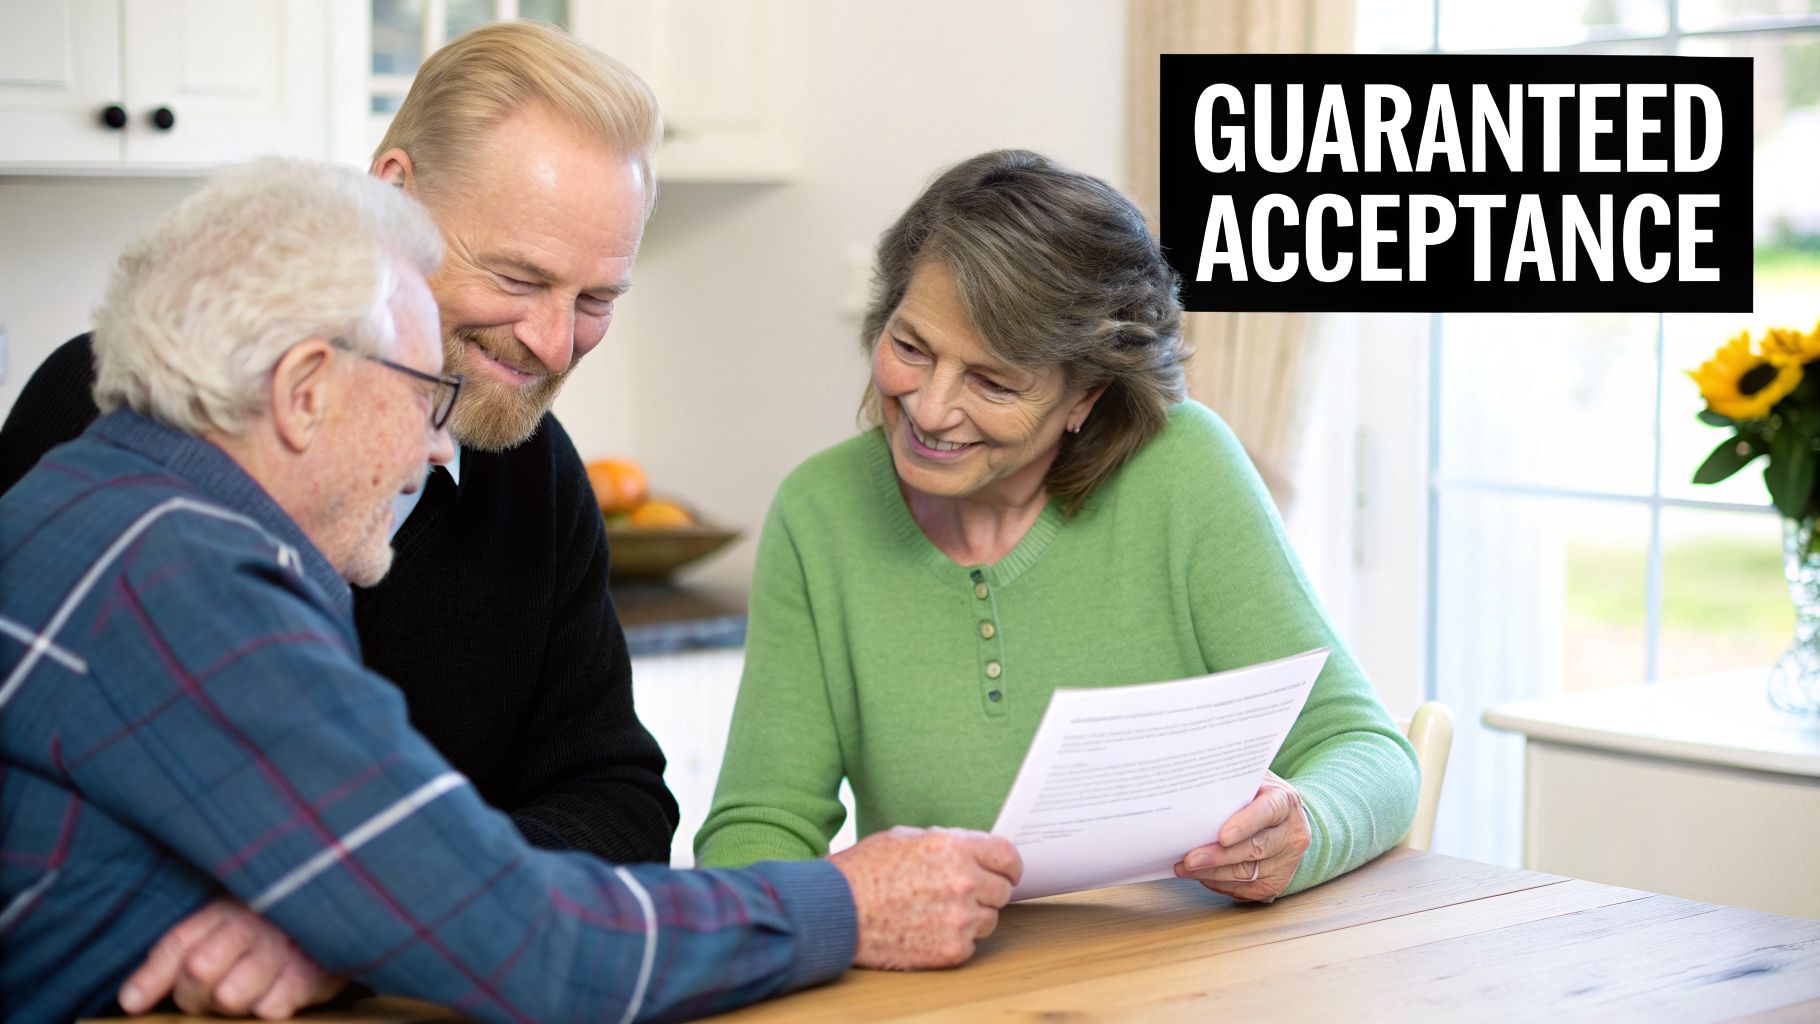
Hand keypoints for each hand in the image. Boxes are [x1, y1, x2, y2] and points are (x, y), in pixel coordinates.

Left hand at [117, 897, 345, 1018]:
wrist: (344, 912)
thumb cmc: (275, 926)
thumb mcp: (225, 927)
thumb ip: (176, 957)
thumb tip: (129, 1003)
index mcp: (226, 909)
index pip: (177, 945)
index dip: (151, 978)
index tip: (133, 1004)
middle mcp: (251, 926)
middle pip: (197, 974)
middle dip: (198, 995)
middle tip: (218, 990)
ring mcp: (281, 950)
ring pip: (229, 997)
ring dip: (236, 1001)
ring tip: (254, 987)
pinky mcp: (311, 975)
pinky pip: (267, 1010)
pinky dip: (269, 1006)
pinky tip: (281, 988)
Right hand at [828, 825, 1022, 970]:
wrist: (835, 911)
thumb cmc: (863, 871)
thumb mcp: (905, 838)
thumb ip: (946, 842)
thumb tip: (973, 851)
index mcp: (955, 848)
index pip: (1008, 857)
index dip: (1008, 866)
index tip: (1006, 873)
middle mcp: (963, 882)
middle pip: (1002, 891)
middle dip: (985, 891)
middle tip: (960, 894)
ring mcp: (959, 919)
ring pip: (988, 920)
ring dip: (970, 917)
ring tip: (936, 913)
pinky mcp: (951, 950)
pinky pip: (970, 945)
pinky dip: (954, 940)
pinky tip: (927, 930)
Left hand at [1174, 770, 1309, 902]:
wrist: (1285, 820)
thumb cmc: (1257, 797)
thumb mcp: (1251, 781)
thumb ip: (1230, 782)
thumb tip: (1193, 783)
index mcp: (1285, 801)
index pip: (1267, 812)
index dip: (1246, 824)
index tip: (1222, 837)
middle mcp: (1292, 832)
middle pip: (1255, 848)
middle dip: (1219, 856)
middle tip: (1189, 859)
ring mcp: (1287, 860)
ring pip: (1247, 873)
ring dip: (1212, 873)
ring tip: (1185, 868)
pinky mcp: (1278, 882)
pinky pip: (1246, 889)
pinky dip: (1220, 884)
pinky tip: (1202, 876)